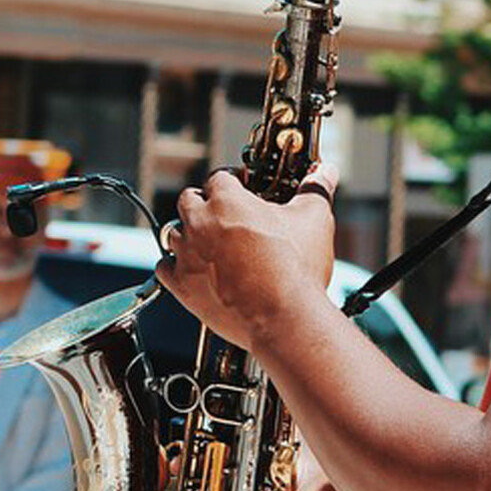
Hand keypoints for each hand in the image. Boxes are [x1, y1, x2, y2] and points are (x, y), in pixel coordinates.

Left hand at [156, 165, 337, 349]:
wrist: (283, 319)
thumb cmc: (297, 268)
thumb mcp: (314, 220)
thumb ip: (316, 190)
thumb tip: (326, 172)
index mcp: (227, 200)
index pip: (220, 177)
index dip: (234, 182)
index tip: (244, 190)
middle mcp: (200, 223)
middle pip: (189, 200)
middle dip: (205, 204)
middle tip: (226, 217)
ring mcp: (187, 255)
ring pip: (174, 233)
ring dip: (189, 235)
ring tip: (210, 244)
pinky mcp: (182, 286)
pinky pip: (164, 267)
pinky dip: (176, 266)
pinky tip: (194, 270)